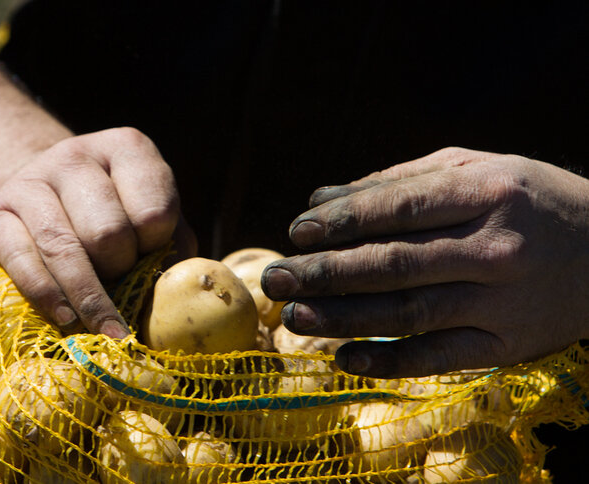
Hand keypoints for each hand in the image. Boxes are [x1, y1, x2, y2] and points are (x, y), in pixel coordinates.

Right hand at [0, 127, 195, 336]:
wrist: (42, 196)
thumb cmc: (115, 213)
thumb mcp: (152, 217)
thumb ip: (171, 248)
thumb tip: (172, 295)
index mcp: (127, 149)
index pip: (154, 210)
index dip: (157, 247)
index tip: (152, 261)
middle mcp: (75, 156)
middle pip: (107, 232)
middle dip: (120, 270)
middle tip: (123, 285)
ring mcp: (30, 182)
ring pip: (64, 250)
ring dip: (89, 298)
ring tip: (106, 329)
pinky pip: (23, 264)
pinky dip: (49, 298)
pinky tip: (67, 319)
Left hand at [262, 147, 588, 377]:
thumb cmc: (528, 201)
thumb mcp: (475, 170)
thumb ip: (398, 182)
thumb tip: (319, 200)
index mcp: (486, 193)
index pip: (398, 208)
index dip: (341, 222)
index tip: (296, 231)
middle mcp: (495, 248)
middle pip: (393, 264)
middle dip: (325, 273)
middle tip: (276, 278)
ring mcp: (502, 302)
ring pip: (407, 314)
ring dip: (343, 318)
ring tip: (294, 318)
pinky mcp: (508, 345)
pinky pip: (439, 358)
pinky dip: (388, 362)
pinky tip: (344, 358)